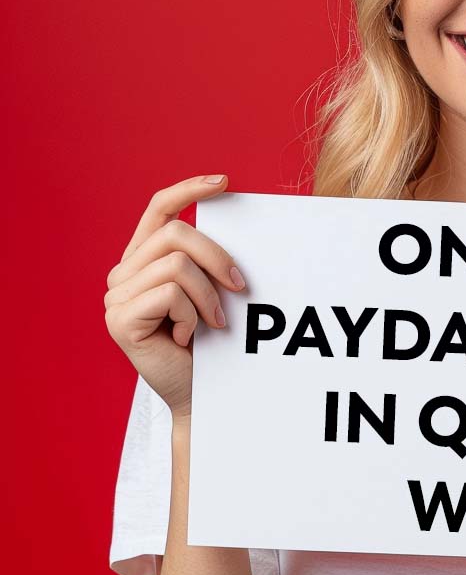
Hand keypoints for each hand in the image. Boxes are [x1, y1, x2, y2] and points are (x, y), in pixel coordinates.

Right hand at [104, 174, 246, 422]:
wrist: (201, 392)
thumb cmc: (210, 342)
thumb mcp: (211, 289)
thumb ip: (207, 258)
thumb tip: (237, 220)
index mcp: (143, 260)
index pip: (159, 209)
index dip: (188, 190)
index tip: (224, 182)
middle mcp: (123, 274)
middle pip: (176, 233)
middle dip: (218, 257)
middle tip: (241, 287)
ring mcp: (116, 297)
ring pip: (177, 264)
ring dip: (209, 295)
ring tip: (214, 322)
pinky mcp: (119, 319)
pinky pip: (170, 293)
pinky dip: (192, 314)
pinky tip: (187, 337)